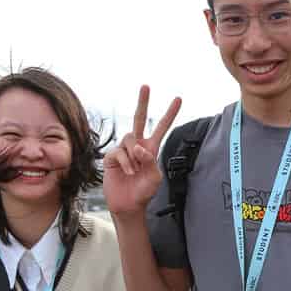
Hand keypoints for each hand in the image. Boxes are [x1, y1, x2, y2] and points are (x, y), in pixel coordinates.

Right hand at [102, 85, 181, 216]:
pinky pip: (119, 152)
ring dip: (133, 156)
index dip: (169, 113)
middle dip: (143, 102)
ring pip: (129, 139)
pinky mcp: (112, 157)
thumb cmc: (143, 192)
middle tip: (146, 86)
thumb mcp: (155, 177)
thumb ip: (151, 161)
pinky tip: (127, 172)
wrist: (128, 205)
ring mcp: (124, 150)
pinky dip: (125, 162)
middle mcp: (137, 145)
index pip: (162, 127)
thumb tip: (140, 149)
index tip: (178, 99)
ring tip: (134, 171)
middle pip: (139, 118)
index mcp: (151, 148)